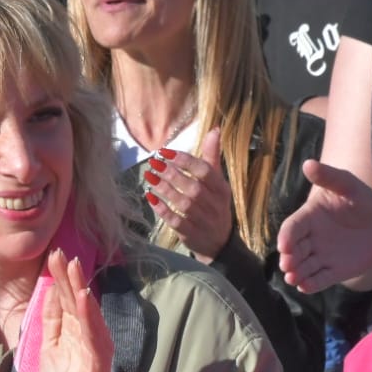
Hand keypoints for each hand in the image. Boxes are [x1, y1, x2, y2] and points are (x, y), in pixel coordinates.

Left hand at [39, 249, 112, 371]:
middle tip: (60, 252)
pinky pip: (92, 332)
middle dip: (69, 275)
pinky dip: (88, 314)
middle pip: (78, 299)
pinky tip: (84, 297)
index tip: (53, 255)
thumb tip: (51, 289)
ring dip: (80, 287)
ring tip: (74, 266)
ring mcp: (95, 343)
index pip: (68, 298)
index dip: (62, 277)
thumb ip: (51, 320)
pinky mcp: (98, 357)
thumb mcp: (49, 345)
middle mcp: (88, 332)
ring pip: (87, 310)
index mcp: (75, 329)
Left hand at [145, 128, 233, 260]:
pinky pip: (176, 221)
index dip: (185, 161)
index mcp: (221, 188)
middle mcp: (214, 204)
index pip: (204, 171)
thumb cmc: (214, 204)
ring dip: (165, 189)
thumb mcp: (217, 181)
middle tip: (154, 163)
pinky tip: (150, 198)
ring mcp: (203, 220)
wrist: (219, 242)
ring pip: (184, 203)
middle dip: (172, 174)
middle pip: (193, 187)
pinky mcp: (191, 234)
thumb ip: (212, 157)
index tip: (165, 152)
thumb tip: (214, 129)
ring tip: (150, 177)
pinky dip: (163, 210)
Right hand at [276, 160, 371, 292]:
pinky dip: (311, 284)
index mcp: (308, 218)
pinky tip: (305, 287)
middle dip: (289, 258)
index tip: (284, 245)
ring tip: (292, 278)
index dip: (286, 236)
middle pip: (294, 250)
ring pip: (304, 267)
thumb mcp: (348, 185)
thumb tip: (308, 164)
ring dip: (296, 273)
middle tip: (287, 265)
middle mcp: (309, 239)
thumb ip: (329, 177)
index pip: (292, 228)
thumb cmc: (359, 201)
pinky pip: (320, 279)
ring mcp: (320, 257)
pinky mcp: (332, 272)